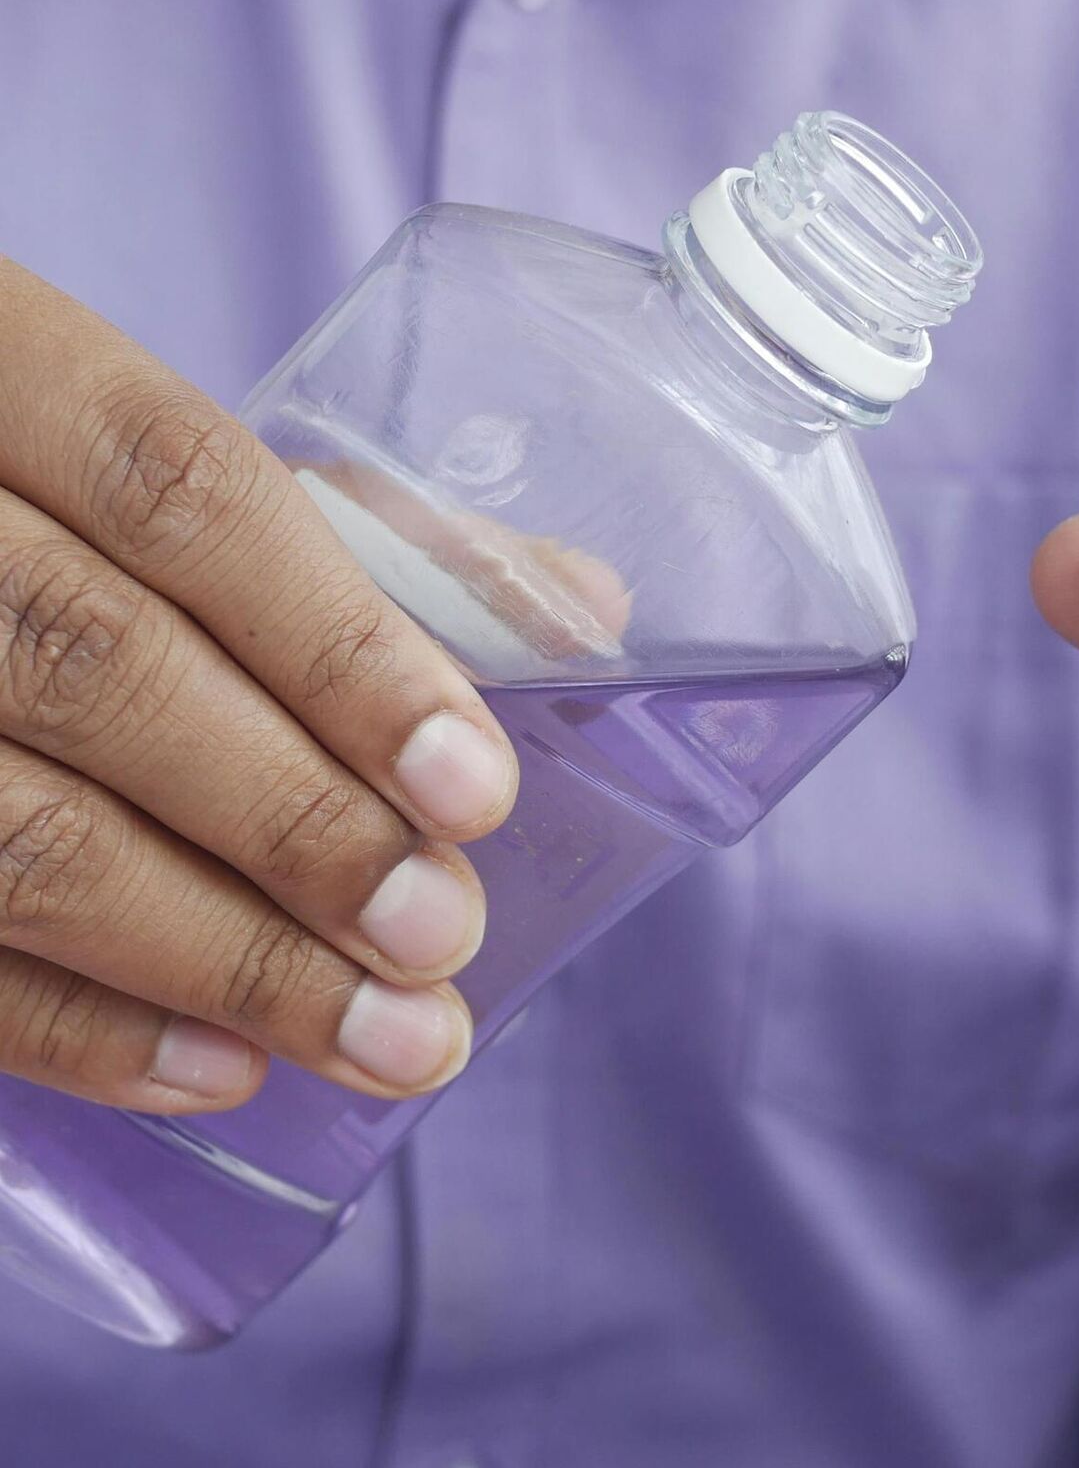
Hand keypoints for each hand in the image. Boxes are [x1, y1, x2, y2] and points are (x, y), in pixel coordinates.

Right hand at [0, 259, 520, 1112]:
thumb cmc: (37, 474)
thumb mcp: (162, 449)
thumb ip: (364, 522)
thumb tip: (582, 609)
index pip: (181, 492)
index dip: (340, 646)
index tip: (474, 785)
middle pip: (100, 670)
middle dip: (296, 824)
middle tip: (442, 933)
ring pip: (8, 832)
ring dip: (217, 957)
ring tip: (385, 1037)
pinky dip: (70, 1026)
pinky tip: (219, 1069)